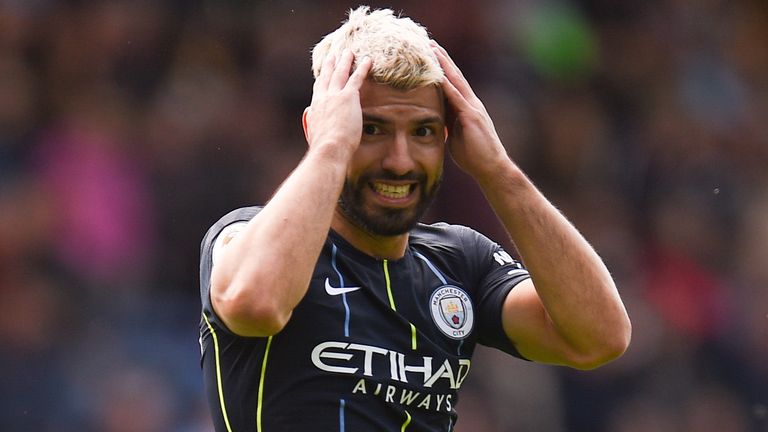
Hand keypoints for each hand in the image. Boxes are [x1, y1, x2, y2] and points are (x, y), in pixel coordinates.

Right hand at [304, 50, 371, 156]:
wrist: (328, 149)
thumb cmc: (323, 150)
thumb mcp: (314, 137)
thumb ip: (313, 128)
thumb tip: (312, 126)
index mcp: (315, 109)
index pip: (319, 90)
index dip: (322, 80)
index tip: (323, 73)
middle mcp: (322, 98)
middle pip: (327, 77)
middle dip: (331, 65)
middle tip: (333, 54)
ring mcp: (334, 96)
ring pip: (341, 73)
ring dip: (345, 61)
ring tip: (349, 52)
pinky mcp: (348, 97)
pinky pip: (356, 78)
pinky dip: (362, 68)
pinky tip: (368, 60)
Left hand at [431, 41, 510, 179]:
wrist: (491, 167)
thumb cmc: (473, 155)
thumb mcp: (455, 135)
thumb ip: (447, 123)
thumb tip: (435, 119)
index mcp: (466, 107)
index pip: (452, 83)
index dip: (442, 68)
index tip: (430, 54)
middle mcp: (471, 103)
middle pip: (455, 76)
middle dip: (442, 59)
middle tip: (429, 43)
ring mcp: (473, 108)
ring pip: (456, 82)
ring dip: (444, 65)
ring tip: (432, 50)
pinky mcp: (472, 117)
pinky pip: (458, 99)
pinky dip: (448, 86)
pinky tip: (439, 75)